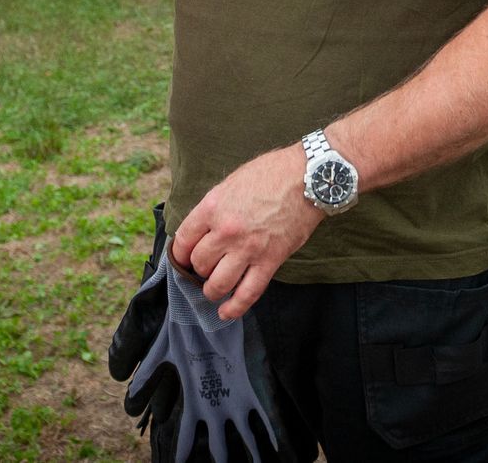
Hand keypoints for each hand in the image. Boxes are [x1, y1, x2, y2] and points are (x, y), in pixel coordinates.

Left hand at [170, 142, 322, 320]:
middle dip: (199, 269)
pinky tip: (226, 312)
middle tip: (206, 268)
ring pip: (218, 284)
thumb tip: (202, 230)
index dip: (180, 254)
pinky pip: (247, 293)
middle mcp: (226, 231)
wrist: (307, 178)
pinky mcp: (269, 261)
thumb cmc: (270, 174)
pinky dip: (234, 308)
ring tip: (214, 288)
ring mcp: (248, 249)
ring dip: (212, 289)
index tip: (184, 258)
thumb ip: (215, 208)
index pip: (183, 241)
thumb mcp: (231, 183)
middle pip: (199, 264)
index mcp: (212, 208)